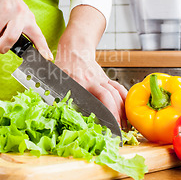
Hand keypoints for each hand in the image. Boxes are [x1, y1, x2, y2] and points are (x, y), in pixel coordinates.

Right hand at [0, 0, 52, 60]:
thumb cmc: (5, 2)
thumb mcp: (18, 13)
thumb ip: (19, 28)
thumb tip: (13, 48)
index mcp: (28, 18)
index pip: (38, 36)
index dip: (43, 48)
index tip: (47, 58)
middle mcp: (19, 14)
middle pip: (11, 38)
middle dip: (1, 48)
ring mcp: (5, 10)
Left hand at [54, 5, 127, 127]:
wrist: (74, 49)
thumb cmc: (64, 65)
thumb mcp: (56, 79)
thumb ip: (57, 94)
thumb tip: (52, 111)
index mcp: (80, 82)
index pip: (94, 98)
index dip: (101, 111)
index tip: (103, 125)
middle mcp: (94, 80)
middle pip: (109, 96)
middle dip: (115, 114)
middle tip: (117, 130)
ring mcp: (102, 79)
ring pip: (116, 93)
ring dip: (122, 110)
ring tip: (124, 126)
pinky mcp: (106, 79)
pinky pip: (119, 89)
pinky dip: (125, 100)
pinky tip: (127, 111)